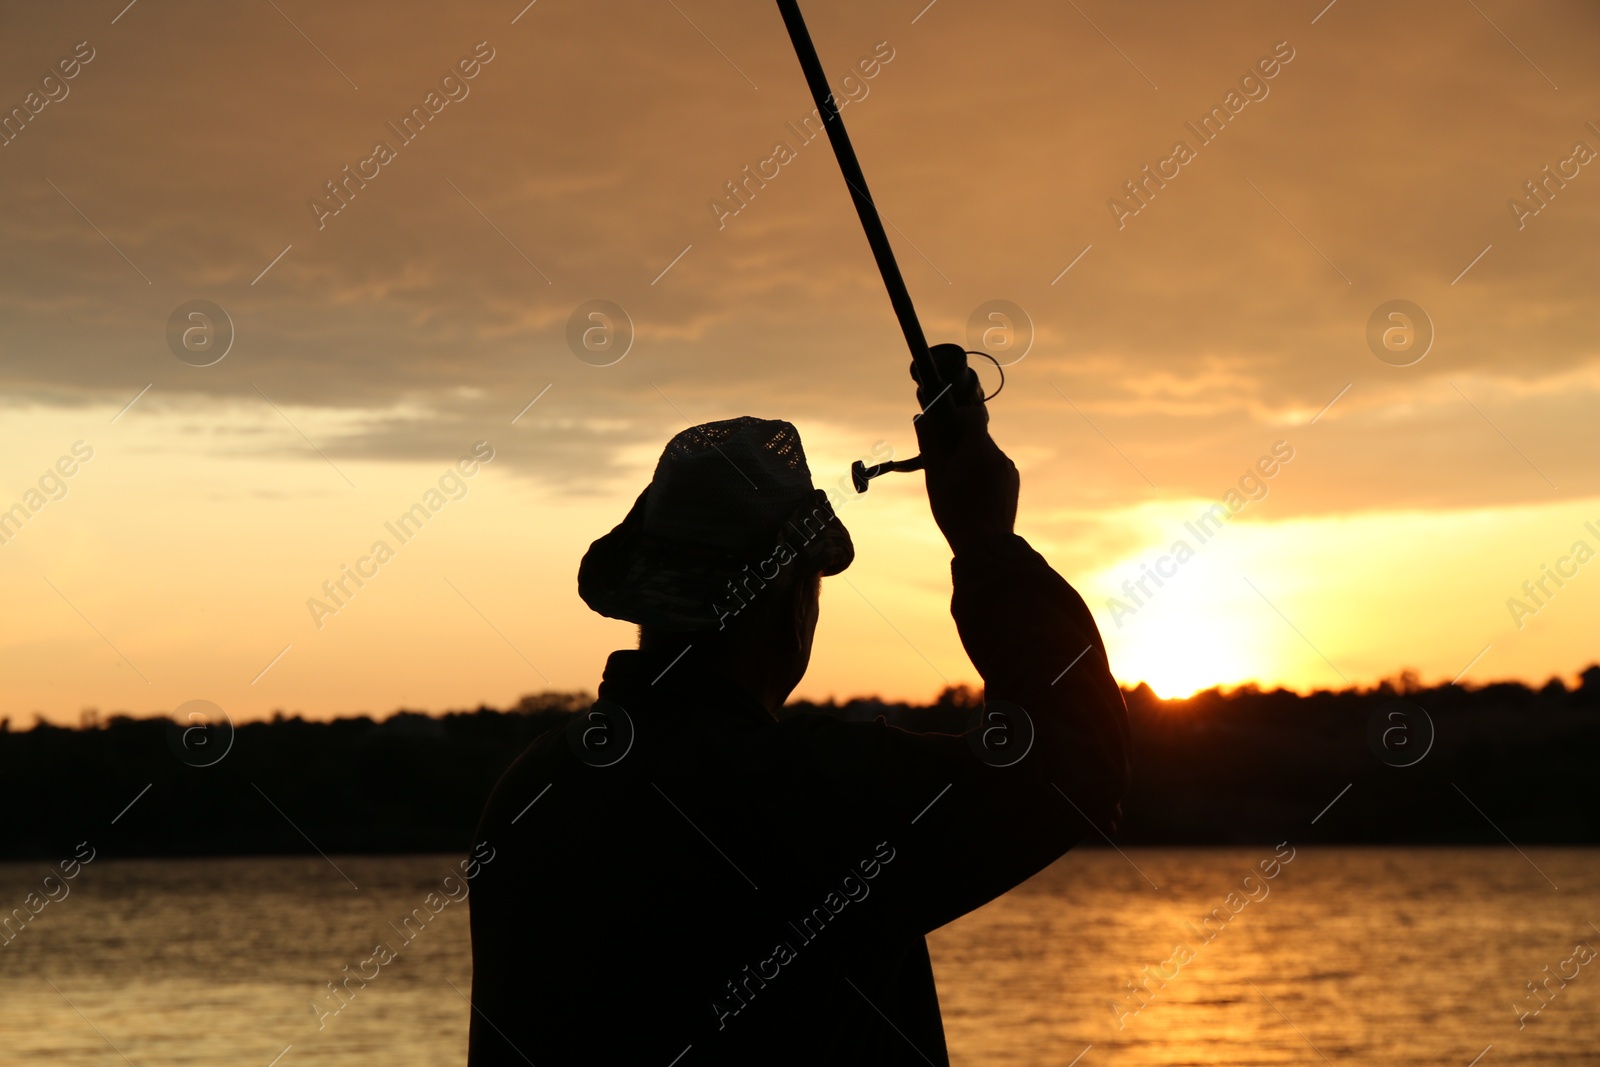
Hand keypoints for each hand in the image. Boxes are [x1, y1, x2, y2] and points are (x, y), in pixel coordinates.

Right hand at [914, 399, 1018, 555]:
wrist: (985, 543)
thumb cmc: (955, 510)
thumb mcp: (935, 476)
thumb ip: (929, 443)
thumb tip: (921, 417)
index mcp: (978, 448)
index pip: (973, 414)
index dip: (958, 416)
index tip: (945, 431)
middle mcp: (998, 454)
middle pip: (978, 435)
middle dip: (961, 443)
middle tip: (945, 464)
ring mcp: (1009, 468)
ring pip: (987, 452)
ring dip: (972, 459)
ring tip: (958, 485)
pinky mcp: (1013, 481)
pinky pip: (996, 467)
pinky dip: (984, 472)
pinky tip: (973, 494)